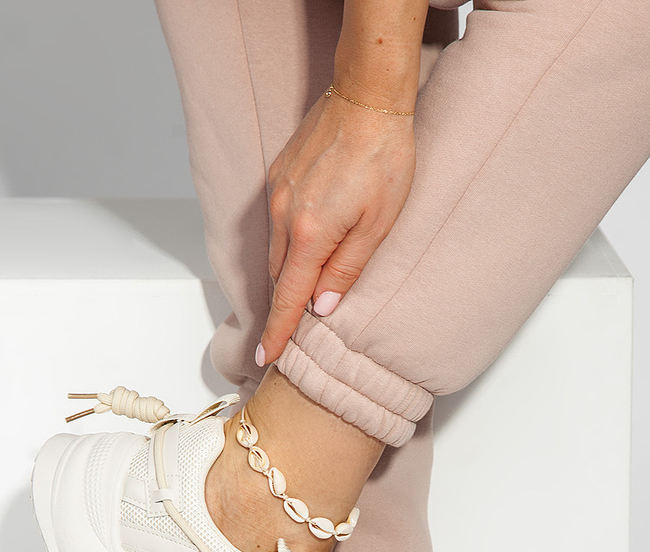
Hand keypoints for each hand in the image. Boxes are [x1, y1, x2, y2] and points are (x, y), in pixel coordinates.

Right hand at [259, 93, 415, 364]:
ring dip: (288, 275)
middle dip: (285, 306)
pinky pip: (276, 225)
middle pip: (280, 277)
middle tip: (290, 335)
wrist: (367, 96)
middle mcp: (284, 215)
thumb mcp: (378, 225)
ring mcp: (277, 193)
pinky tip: (306, 248)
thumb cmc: (384, 158)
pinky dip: (287, 245)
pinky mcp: (279, 176)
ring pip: (276, 251)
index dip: (278, 331)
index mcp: (310, 233)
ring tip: (301, 295)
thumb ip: (348, 269)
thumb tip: (324, 308)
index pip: (289, 297)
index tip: (266, 357)